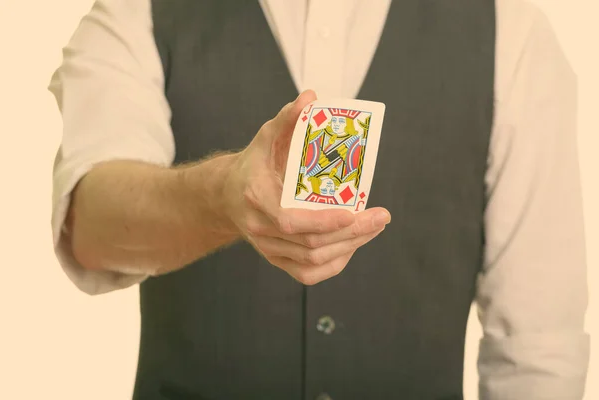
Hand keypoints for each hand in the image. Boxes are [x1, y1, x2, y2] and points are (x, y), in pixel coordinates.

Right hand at [223, 90, 390, 284]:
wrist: (227, 196)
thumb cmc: (253, 165)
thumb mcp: (266, 138)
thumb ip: (287, 119)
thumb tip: (310, 97)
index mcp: (256, 198)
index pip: (289, 220)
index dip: (323, 222)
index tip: (354, 212)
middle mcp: (259, 229)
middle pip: (309, 244)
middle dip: (351, 233)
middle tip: (381, 217)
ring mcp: (268, 249)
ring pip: (313, 261)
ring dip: (349, 246)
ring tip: (374, 227)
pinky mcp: (276, 260)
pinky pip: (308, 273)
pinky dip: (335, 263)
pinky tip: (352, 245)